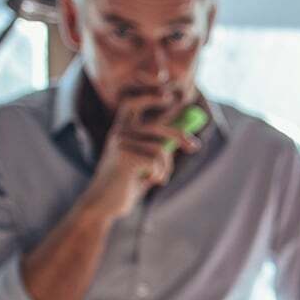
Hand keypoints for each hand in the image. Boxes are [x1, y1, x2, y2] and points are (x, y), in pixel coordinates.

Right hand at [87, 89, 200, 217]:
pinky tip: (149, 181)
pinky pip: (156, 161)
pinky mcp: (124, 156)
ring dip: (165, 167)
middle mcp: (119, 132)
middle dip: (180, 136)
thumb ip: (157, 147)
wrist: (104, 204)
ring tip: (157, 177)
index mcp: (121, 130)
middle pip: (157, 127)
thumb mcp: (144, 162)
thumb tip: (185, 135)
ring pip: (160, 148)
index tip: (168, 95)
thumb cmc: (126, 183)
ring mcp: (120, 143)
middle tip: (195, 147)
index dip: (149, 96)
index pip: (132, 104)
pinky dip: (159, 174)